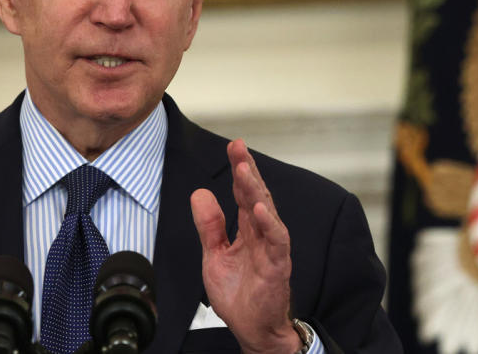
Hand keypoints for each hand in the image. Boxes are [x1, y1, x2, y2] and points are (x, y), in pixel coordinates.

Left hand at [190, 139, 301, 353]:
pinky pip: (277, 241)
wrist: (251, 329)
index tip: (234, 147)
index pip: (243, 194)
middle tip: (239, 148)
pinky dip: (270, 224)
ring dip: (256, 191)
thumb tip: (200, 193)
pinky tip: (261, 209)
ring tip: (245, 171)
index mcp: (247, 230)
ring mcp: (272, 248)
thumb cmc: (239, 295)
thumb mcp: (214, 256)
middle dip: (247, 170)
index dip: (239, 170)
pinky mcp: (278, 266)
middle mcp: (261, 234)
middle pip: (256, 195)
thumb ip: (209, 226)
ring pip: (267, 213)